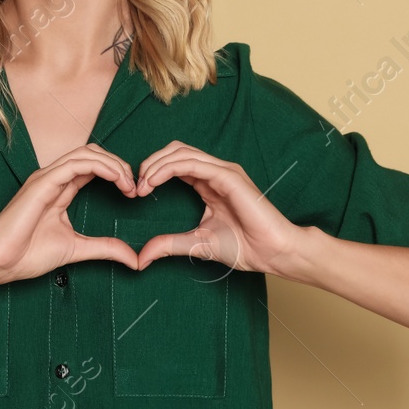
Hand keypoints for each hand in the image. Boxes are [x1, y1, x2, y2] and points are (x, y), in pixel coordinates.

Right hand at [0, 143, 142, 283]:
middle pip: (92, 154)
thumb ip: (105, 248)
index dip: (116, 174)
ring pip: (86, 154)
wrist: (0, 262)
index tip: (133, 193)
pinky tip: (115, 178)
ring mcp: (46, 177)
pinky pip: (75, 164)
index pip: (92, 167)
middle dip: (118, 165)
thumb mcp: (78, 249)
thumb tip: (134, 259)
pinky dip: (100, 166)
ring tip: (128, 183)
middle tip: (134, 187)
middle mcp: (53, 178)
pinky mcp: (42, 182)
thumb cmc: (28, 254)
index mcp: (59, 189)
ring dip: (113, 164)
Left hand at [132, 141, 306, 276]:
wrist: (273, 253)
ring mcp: (223, 171)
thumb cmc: (245, 247)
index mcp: (208, 183)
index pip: (175, 163)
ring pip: (181, 153)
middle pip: (175, 151)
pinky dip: (169, 168)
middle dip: (150, 163)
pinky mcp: (228, 176)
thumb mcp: (196, 244)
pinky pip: (194, 164)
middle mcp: (215, 172)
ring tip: (142, 184)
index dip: (152, 172)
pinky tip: (154, 181)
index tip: (136, 192)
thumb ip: (169, 244)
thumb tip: (141, 257)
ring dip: (156, 165)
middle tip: (135, 186)